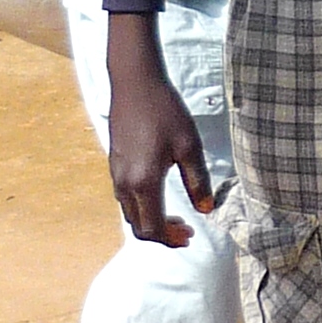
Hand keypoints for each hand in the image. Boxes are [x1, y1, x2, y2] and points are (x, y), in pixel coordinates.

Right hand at [104, 13, 213, 245]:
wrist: (135, 83)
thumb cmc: (164, 111)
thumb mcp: (189, 146)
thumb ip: (198, 182)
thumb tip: (206, 210)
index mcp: (143, 182)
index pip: (153, 228)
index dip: (171, 239)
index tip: (190, 235)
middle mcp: (125, 183)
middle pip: (139, 226)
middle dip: (162, 235)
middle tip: (186, 230)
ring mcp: (116, 174)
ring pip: (130, 213)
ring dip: (151, 221)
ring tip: (176, 216)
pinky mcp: (114, 164)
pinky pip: (126, 198)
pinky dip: (142, 207)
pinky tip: (159, 196)